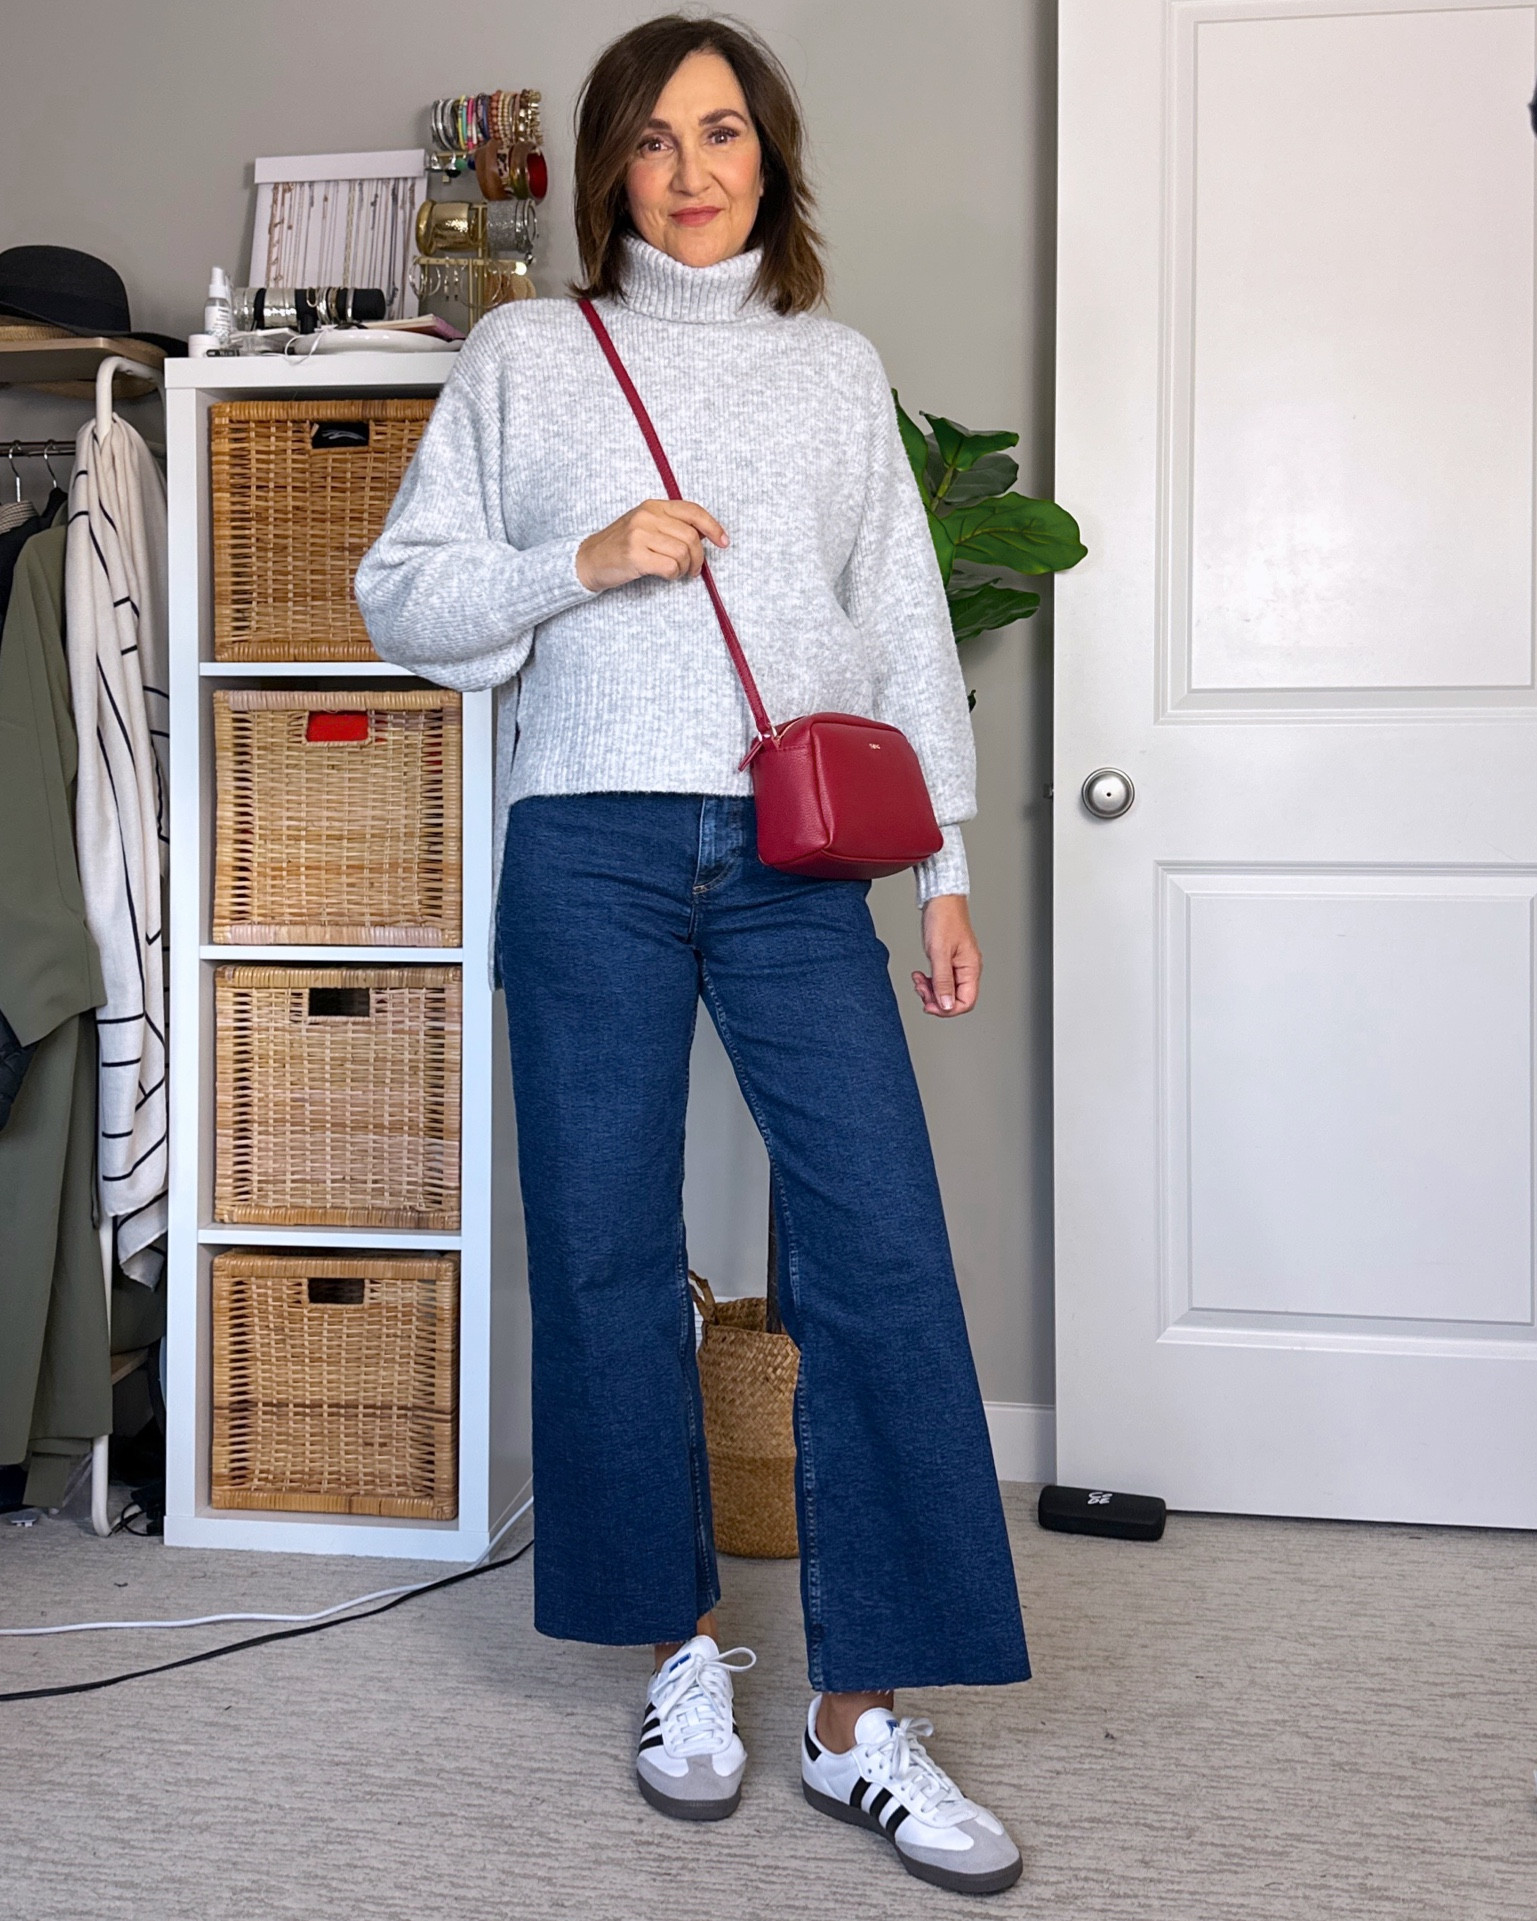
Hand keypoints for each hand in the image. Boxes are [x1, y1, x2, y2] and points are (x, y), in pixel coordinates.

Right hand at [575, 499, 727, 591]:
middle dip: (699, 558)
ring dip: (686, 568)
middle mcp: (647, 516)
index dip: (713, 527)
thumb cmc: (621, 546)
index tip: (724, 542)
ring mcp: (640, 535)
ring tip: (678, 573)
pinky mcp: (635, 555)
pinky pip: (670, 566)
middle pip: (691, 537)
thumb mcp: (645, 526)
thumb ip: (671, 525)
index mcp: (653, 506)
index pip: (693, 511)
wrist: (589, 559)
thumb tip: (705, 534)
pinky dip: (673, 575)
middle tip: (694, 570)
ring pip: (683, 552)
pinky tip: (666, 576)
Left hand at [913, 895, 981, 1016]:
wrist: (941, 899)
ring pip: (947, 991)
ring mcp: (959, 965)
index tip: (928, 1004)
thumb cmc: (943, 919)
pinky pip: (942, 980)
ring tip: (918, 980)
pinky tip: (920, 975)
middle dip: (935, 999)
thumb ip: (943, 981)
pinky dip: (930, 981)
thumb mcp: (939, 953)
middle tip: (920, 989)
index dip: (947, 1009)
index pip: (966, 1002)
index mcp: (971, 968)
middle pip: (956, 999)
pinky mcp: (950, 960)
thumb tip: (947, 1006)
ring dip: (930, 990)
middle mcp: (968, 969)